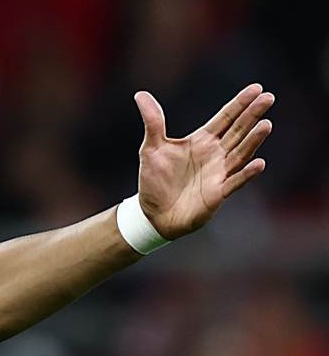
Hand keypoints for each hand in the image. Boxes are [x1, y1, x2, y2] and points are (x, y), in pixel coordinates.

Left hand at [134, 84, 271, 239]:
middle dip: (252, 115)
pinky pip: (235, 182)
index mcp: (202, 141)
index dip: (239, 104)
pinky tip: (259, 163)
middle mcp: (216, 155)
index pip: (225, 118)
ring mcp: (219, 173)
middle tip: (268, 98)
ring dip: (253, 140)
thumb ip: (153, 122)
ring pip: (240, 153)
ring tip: (266, 125)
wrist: (152, 214)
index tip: (256, 88)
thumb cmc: (155, 180)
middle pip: (238, 131)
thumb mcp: (151, 148)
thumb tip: (140, 94)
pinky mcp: (217, 193)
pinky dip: (246, 174)